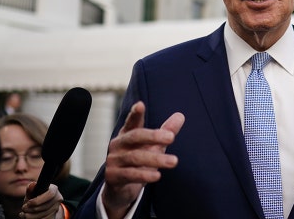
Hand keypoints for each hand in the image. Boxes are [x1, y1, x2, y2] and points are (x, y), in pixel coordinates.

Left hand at [21, 182, 63, 218]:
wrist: (43, 203)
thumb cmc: (36, 196)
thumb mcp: (33, 192)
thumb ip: (31, 189)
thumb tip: (32, 185)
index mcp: (54, 189)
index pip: (50, 194)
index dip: (38, 200)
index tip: (28, 203)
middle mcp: (57, 198)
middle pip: (46, 206)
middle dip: (32, 209)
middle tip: (23, 208)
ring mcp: (56, 208)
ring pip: (44, 214)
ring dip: (31, 216)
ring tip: (24, 214)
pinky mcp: (54, 216)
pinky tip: (27, 217)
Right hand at [102, 101, 184, 217]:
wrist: (119, 188)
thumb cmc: (138, 161)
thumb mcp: (152, 146)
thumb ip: (165, 131)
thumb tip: (181, 116)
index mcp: (127, 134)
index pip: (131, 122)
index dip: (135, 114)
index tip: (140, 105)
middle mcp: (118, 144)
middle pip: (135, 137)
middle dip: (153, 136)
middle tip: (171, 137)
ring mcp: (114, 160)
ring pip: (135, 157)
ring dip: (156, 159)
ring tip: (174, 161)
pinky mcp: (113, 176)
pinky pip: (130, 174)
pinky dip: (144, 175)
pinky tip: (157, 175)